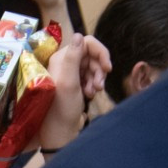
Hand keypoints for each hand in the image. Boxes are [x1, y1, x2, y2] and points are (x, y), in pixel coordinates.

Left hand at [39, 34, 109, 149]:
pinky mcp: (74, 82)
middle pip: (91, 54)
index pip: (86, 42)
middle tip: (99, 86)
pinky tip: (91, 94)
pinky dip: (93, 83)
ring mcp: (69, 72)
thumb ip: (73, 58)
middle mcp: (63, 62)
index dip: (100, 52)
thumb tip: (79, 35)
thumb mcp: (69, 83)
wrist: (60, 132)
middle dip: (98, 69)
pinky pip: (90, 75)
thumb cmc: (62, 110)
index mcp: (59, 59)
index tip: (107, 68)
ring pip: (92, 65)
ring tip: (94, 92)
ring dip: (97, 77)